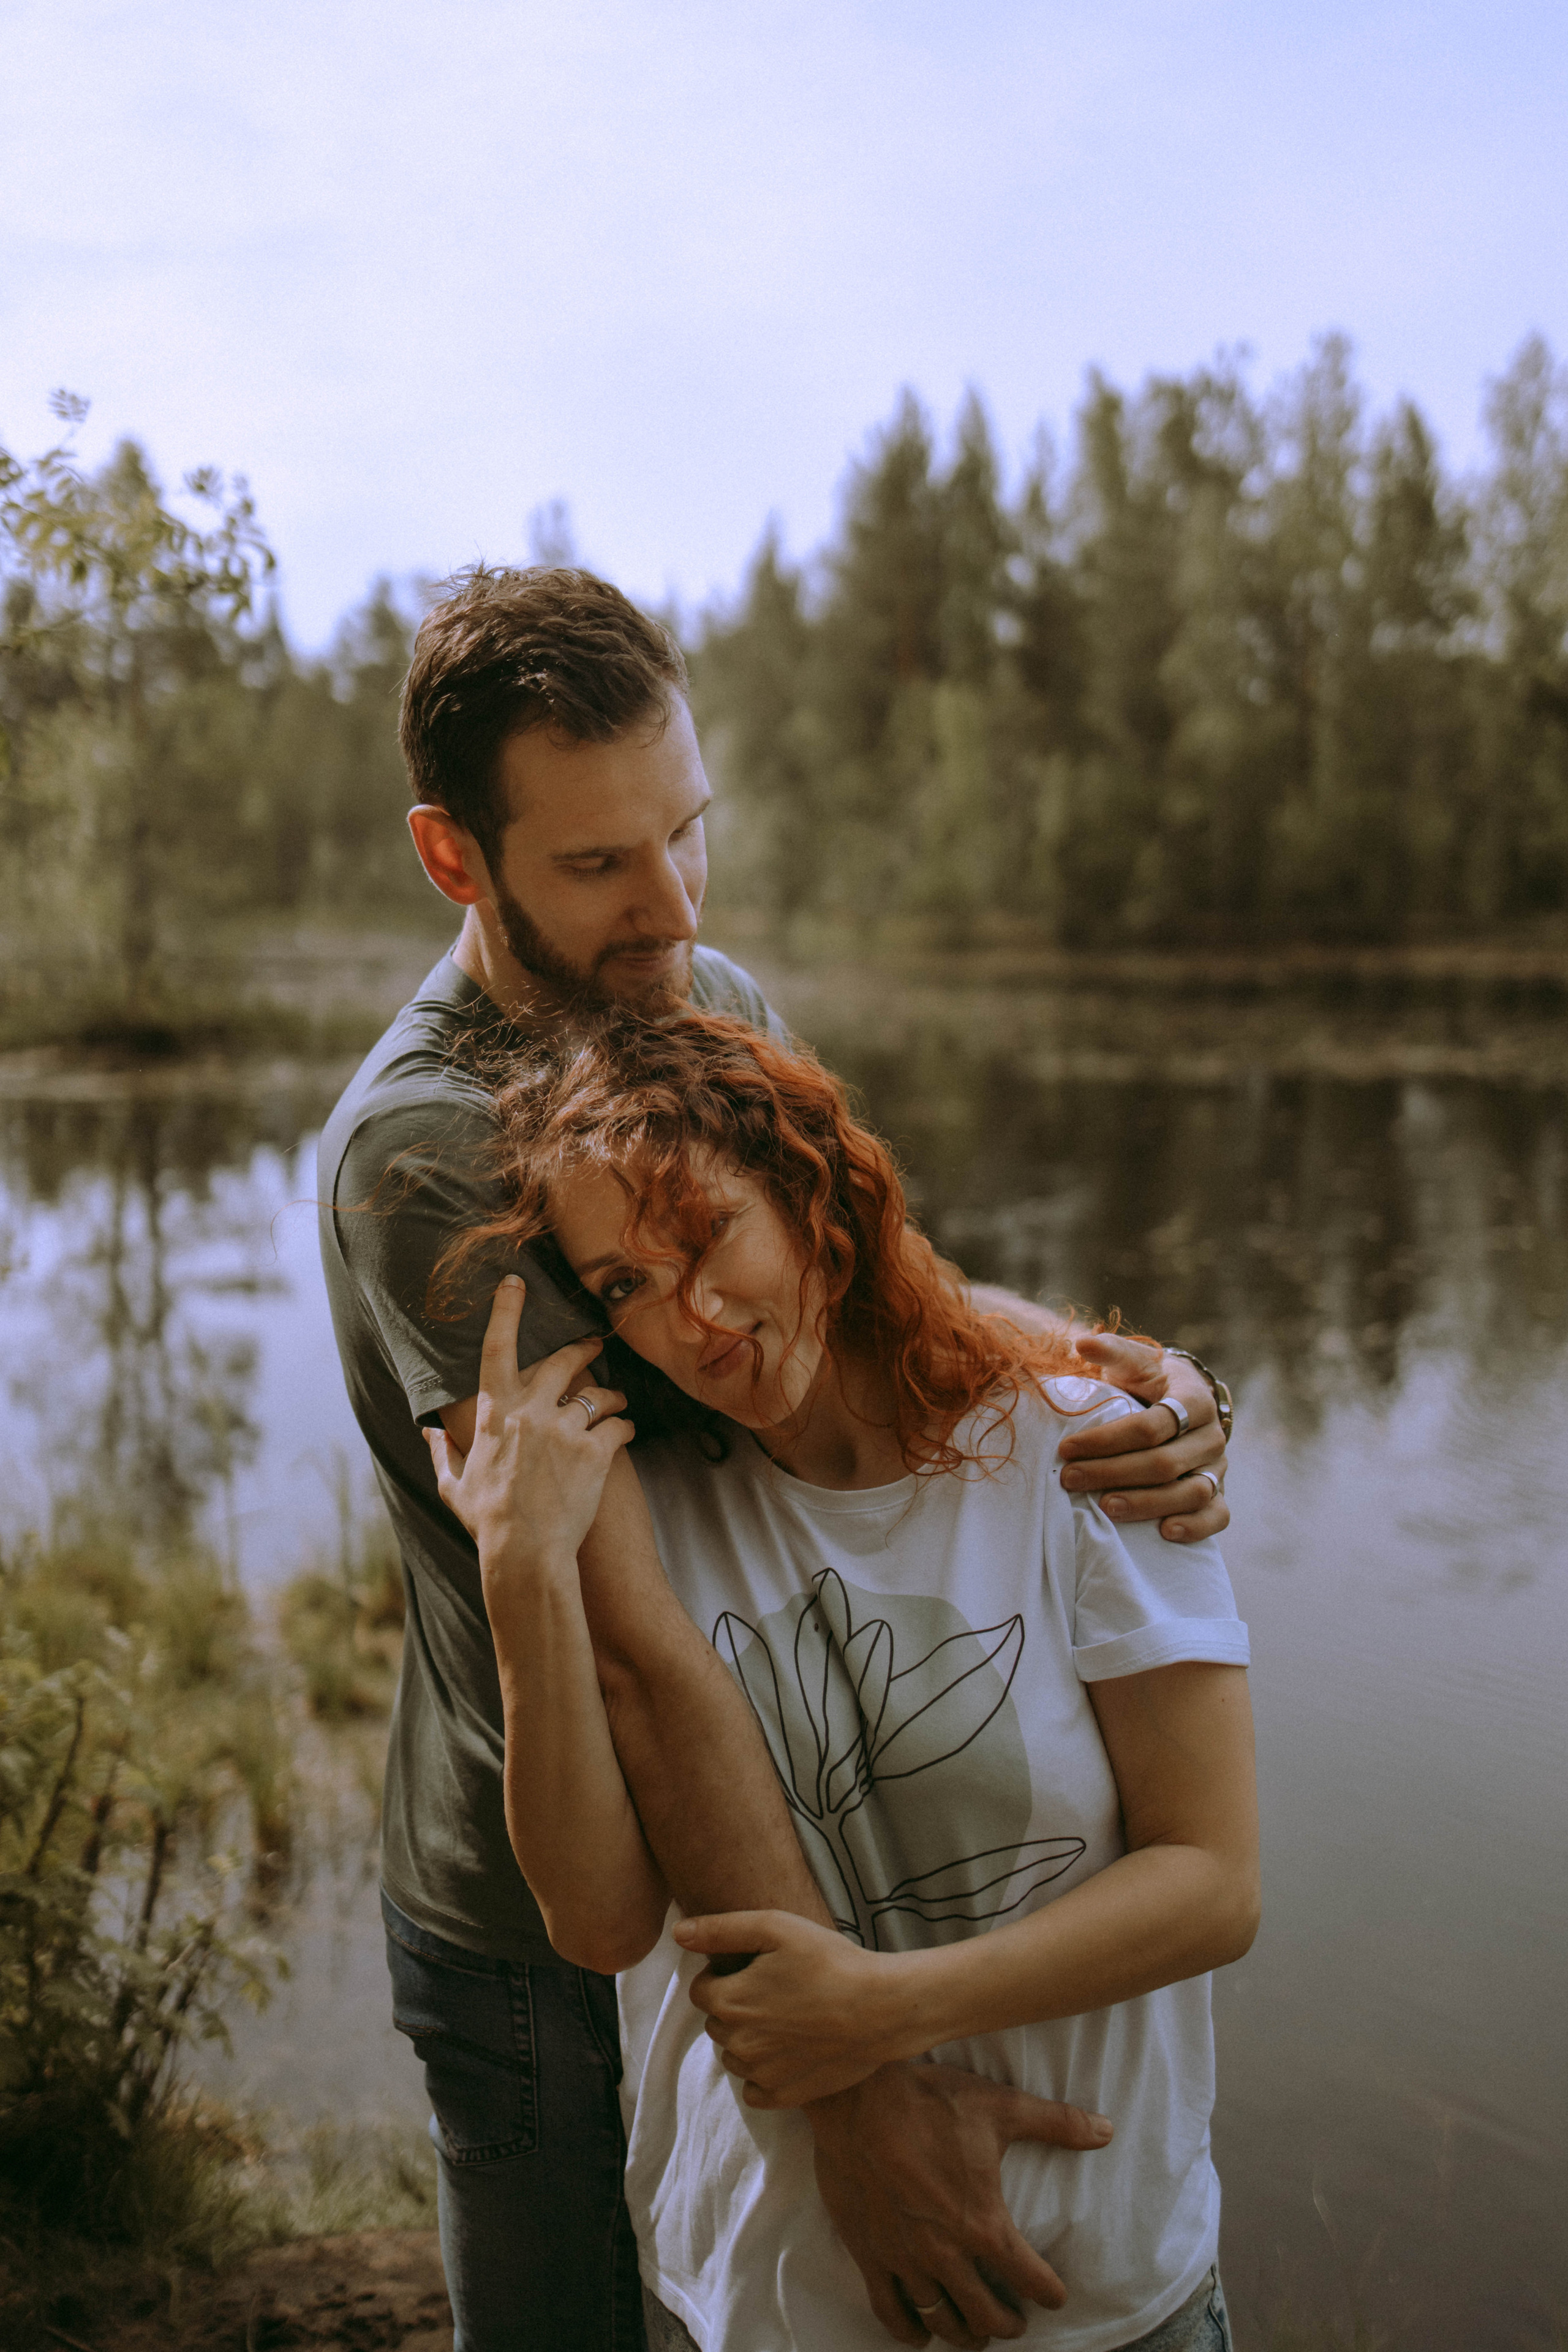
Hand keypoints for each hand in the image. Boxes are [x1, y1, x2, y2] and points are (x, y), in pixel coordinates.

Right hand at [423, 1276, 632, 1576]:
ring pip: (602, 1393)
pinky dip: (625, 1430)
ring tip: (618, 1403)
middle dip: (584, 1349)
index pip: (498, 1347)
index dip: (507, 1310)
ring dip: (613, 1396)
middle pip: (565, 1360)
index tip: (515, 1283)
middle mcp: (530, 1411)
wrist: (525, 1553)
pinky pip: (620, 1427)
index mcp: (494, 1412)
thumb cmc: (487, 1522)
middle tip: (595, 1346)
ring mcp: (565, 1429)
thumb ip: (444, 1453)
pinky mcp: (596, 1451)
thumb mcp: (454, 1486)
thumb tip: (429, 1432)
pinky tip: (625, 1437)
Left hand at [679, 1910, 911, 2105]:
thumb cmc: (830, 1961)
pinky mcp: (783, 2095)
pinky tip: (789, 2051)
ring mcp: (760, 2073)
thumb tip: (678, 1933)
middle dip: (735, 2006)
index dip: (724, 1975)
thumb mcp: (776, 1927)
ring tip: (787, 2018)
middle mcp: (738, 2043)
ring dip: (748, 2039)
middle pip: (717, 2022)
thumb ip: (721, 1929)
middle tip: (776, 1990)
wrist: (881, 2008)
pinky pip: (753, 2089)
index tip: (755, 1968)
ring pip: (734, 2055)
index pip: (701, 1991)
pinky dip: (763, 2073)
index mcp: (730, 2001)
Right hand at [807, 2061, 1111, 2348]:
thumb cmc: (930, 2101)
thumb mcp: (1001, 2107)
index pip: (1028, 2277)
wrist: (858, 2097)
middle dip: (1007, 2324)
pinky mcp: (870, 2254)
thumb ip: (1056, 2123)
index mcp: (982, 2222)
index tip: (1056, 2297)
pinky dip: (909, 2331)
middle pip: (986, 2314)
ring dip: (965, 2333)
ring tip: (976, 2333)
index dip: (1049, 2292)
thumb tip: (1106, 2131)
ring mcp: (905, 2258)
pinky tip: (919, 2335)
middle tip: (1015, 2323)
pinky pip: (891, 2311)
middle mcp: (945, 2252)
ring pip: (942, 2320)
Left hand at [1058, 1334, 1227, 1544]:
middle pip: (1165, 1463)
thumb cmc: (1150, 1381)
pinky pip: (1216, 1516)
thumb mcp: (1134, 1362)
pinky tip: (1164, 1532)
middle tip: (1070, 1479)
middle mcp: (1211, 1436)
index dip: (1107, 1440)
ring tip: (1106, 1508)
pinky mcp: (1219, 1492)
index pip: (1151, 1426)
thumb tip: (1082, 1343)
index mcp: (1194, 1400)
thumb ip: (1112, 1351)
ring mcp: (1218, 1467)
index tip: (1066, 1448)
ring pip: (1192, 1492)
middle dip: (1114, 1473)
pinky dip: (1195, 1527)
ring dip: (1148, 1504)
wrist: (1183, 1401)